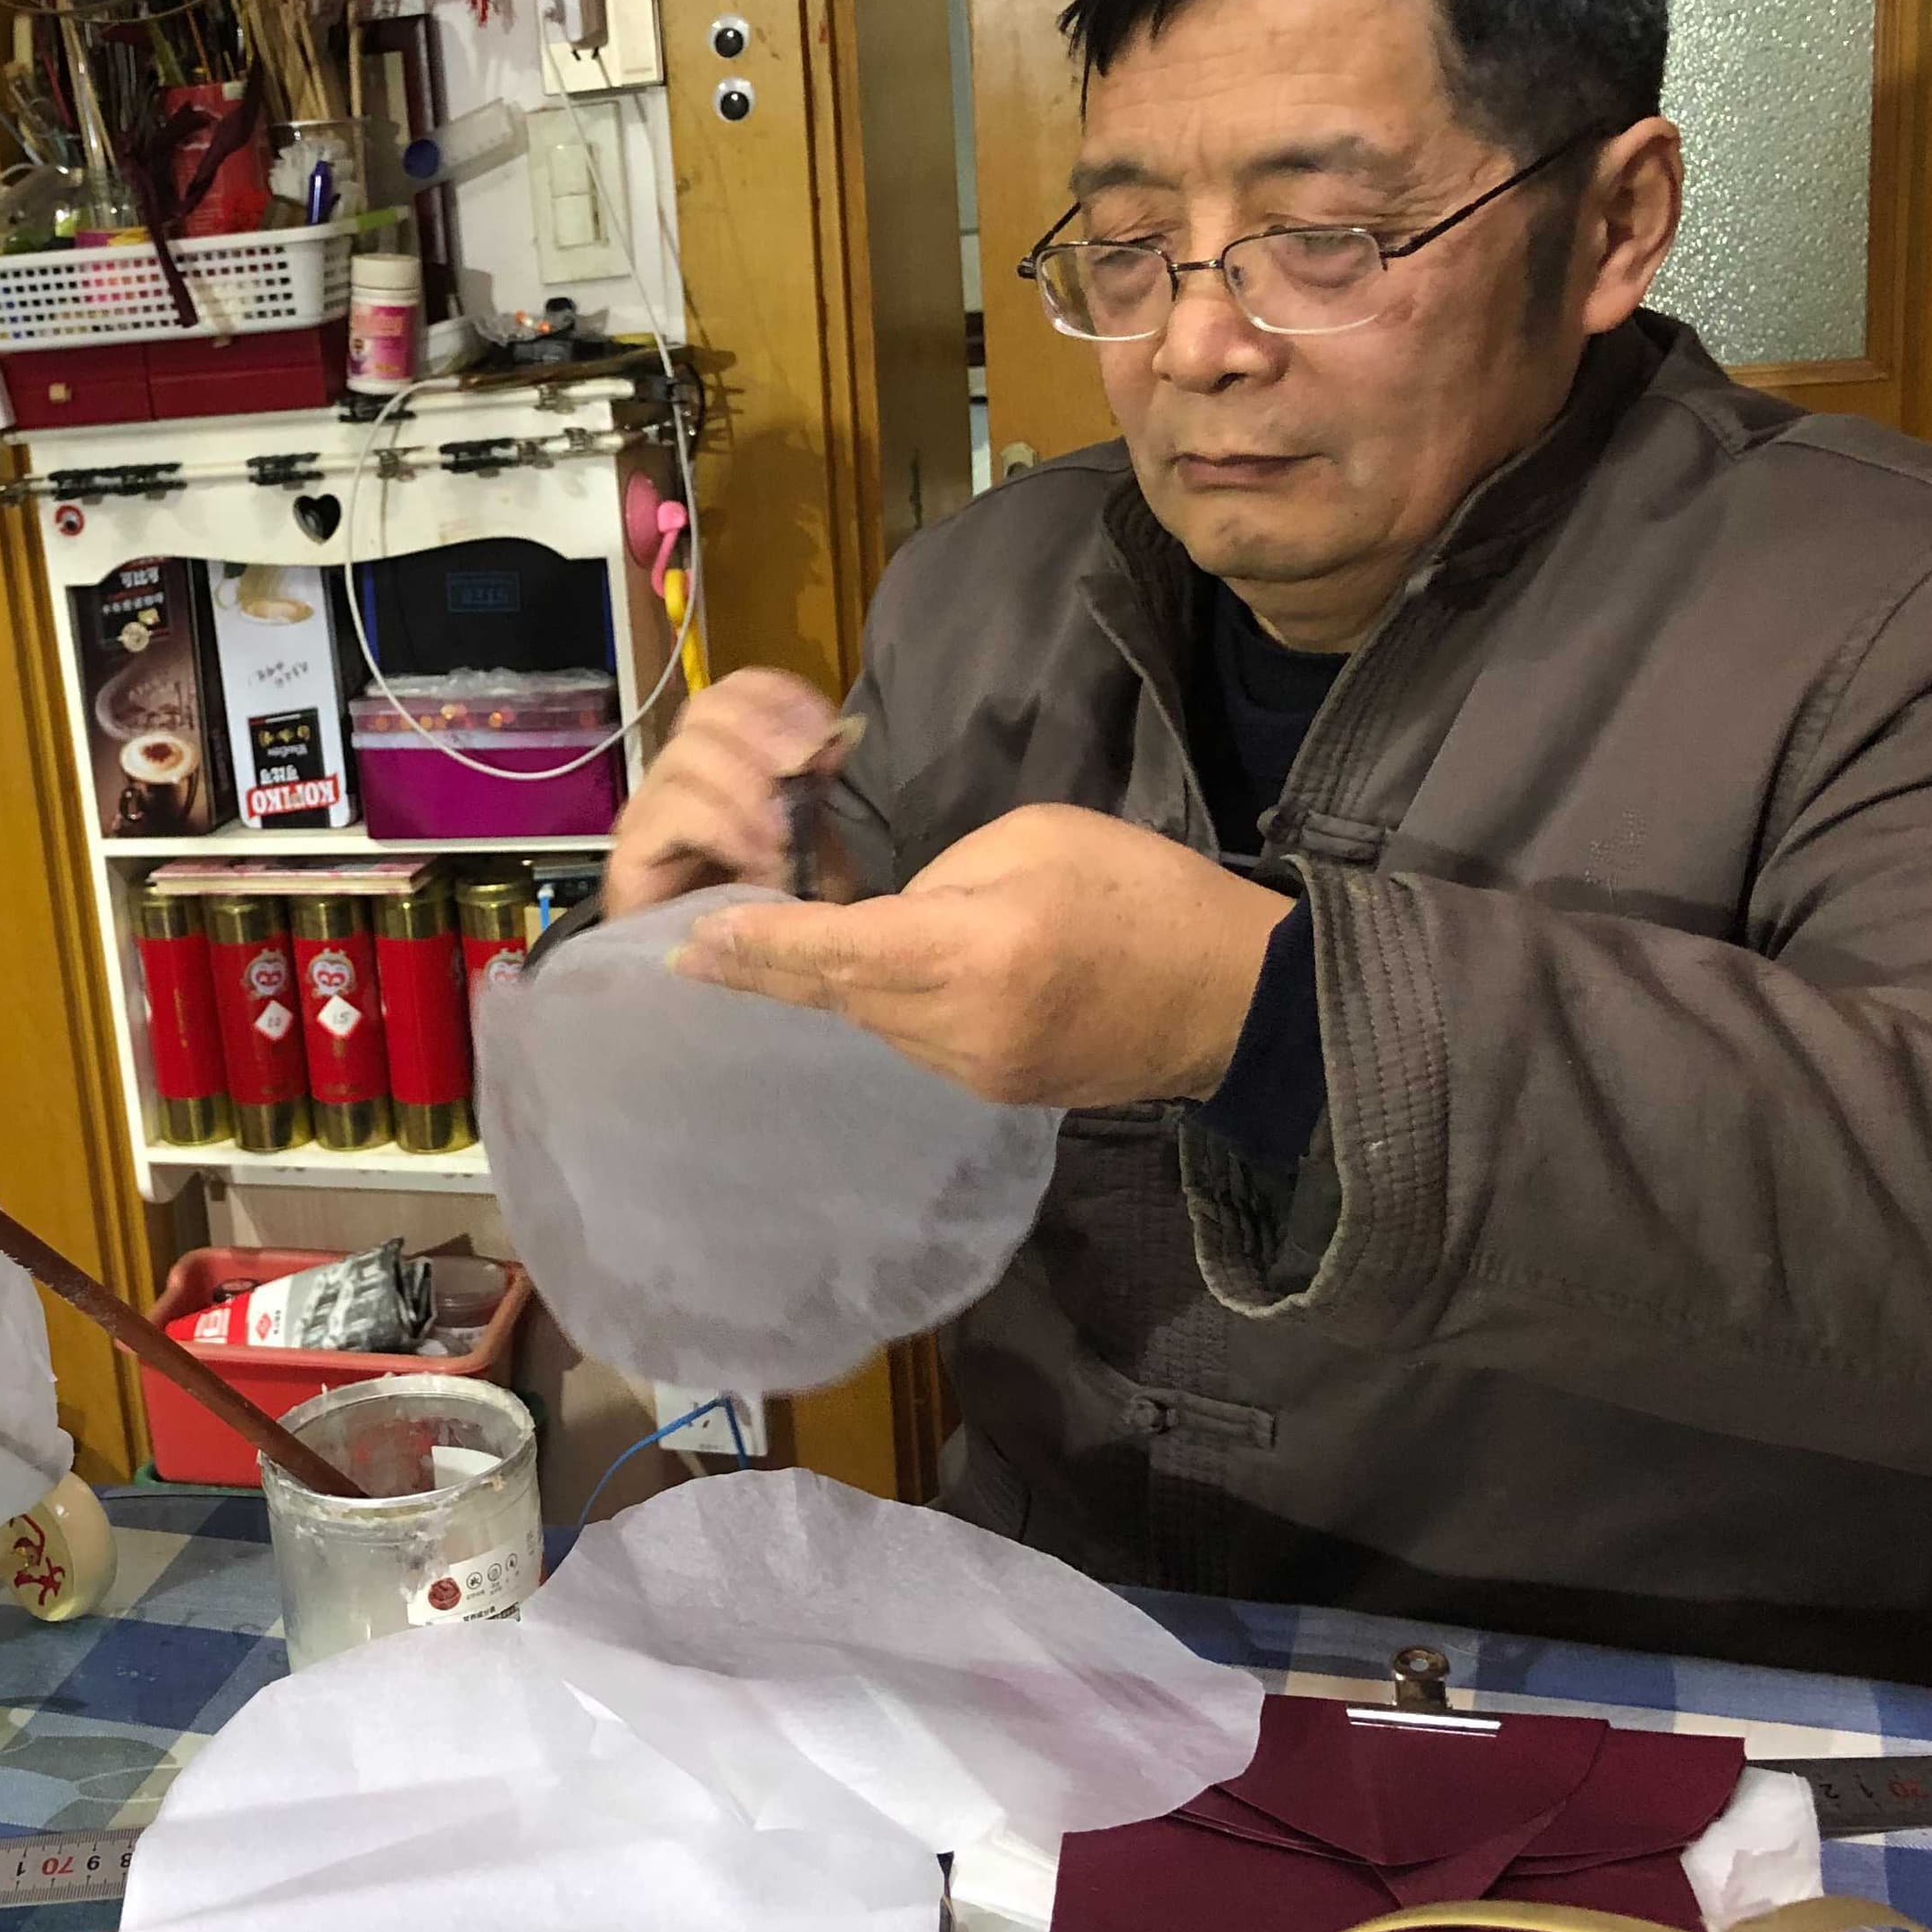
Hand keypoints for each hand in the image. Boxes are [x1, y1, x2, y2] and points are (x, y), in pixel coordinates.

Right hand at [600, 668, 845, 917]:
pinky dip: (723, 827)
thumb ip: (818, 791)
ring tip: (782, 839)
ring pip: (689, 755)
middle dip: (765, 736)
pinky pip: (673, 812)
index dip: (777, 698)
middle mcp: (678, 777)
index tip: (825, 733)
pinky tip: (756, 857)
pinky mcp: (633, 857)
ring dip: (748, 790)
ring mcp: (651, 814)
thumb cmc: (776, 919)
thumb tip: (835, 738)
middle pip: (705, 711)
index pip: (732, 691)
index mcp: (722, 761)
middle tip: (806, 778)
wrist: (731, 986)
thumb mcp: (815, 844)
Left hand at [669, 803, 1292, 1106]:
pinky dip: (884, 1006)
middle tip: (694, 953)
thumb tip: (889, 917)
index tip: (692, 943)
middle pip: (840, 995)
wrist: (1239, 998)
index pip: (839, 949)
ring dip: (830, 986)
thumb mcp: (1036, 840)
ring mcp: (978, 1072)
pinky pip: (913, 1041)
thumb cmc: (1145, 893)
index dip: (760, 947)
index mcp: (976, 952)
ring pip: (873, 1022)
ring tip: (775, 952)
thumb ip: (941, 879)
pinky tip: (869, 979)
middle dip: (767, 971)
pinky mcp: (997, 1090)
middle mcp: (963, 1027)